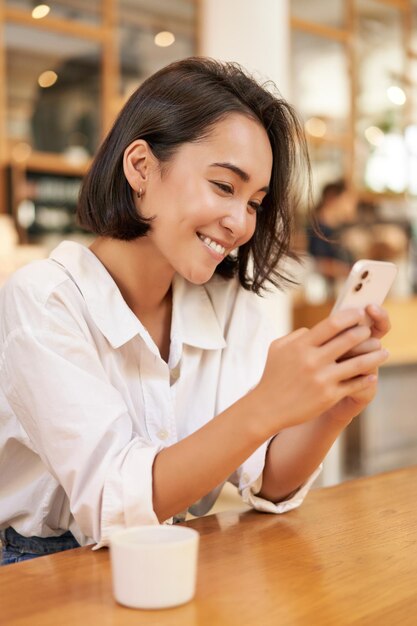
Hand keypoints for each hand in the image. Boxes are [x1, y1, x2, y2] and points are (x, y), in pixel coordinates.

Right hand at [252, 308, 388, 436]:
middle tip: (370, 332)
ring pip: (358, 363)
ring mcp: (323, 379)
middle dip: (364, 333)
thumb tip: (315, 329)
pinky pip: (354, 384)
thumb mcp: (277, 348)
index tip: (359, 314)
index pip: (332, 324)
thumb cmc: (272, 376)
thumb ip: (297, 335)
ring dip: (374, 356)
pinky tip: (372, 375)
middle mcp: (313, 360)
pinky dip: (366, 379)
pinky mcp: (329, 396)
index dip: (350, 316)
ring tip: (383, 352)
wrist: (267, 408)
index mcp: (301, 346)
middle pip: (348, 340)